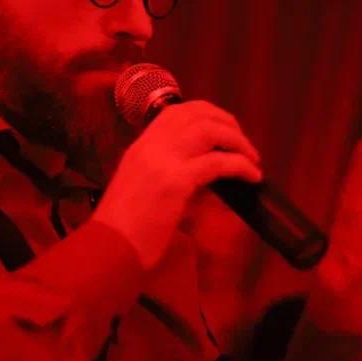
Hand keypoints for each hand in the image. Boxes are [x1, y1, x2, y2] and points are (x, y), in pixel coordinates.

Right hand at [94, 101, 262, 269]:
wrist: (109, 248)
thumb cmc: (124, 229)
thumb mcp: (145, 189)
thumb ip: (172, 173)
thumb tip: (209, 172)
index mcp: (141, 146)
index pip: (177, 112)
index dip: (207, 114)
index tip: (225, 130)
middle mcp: (150, 145)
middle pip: (197, 114)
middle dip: (228, 123)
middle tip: (244, 145)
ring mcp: (162, 160)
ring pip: (209, 130)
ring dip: (238, 141)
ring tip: (252, 159)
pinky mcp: (176, 181)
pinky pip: (218, 162)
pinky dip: (240, 165)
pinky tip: (252, 177)